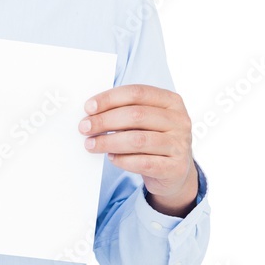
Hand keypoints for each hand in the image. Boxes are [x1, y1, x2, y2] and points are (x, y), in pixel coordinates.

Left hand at [78, 84, 197, 216]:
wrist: (176, 171)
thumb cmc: (154, 138)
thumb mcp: (147, 120)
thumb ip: (126, 111)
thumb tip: (92, 113)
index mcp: (171, 101)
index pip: (137, 93)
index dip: (110, 98)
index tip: (89, 107)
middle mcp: (179, 121)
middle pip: (136, 115)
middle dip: (105, 121)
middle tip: (84, 127)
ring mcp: (180, 145)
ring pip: (137, 140)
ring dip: (108, 142)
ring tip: (91, 144)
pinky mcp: (175, 168)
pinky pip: (143, 162)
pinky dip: (122, 160)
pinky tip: (111, 157)